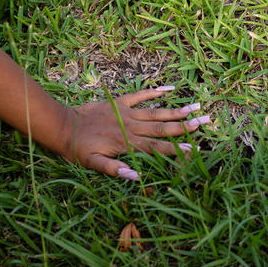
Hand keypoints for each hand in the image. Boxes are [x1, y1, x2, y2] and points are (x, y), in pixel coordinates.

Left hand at [62, 86, 208, 179]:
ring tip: (196, 107)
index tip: (193, 149)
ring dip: (176, 110)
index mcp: (127, 143)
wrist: (62, 125)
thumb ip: (114, 169)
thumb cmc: (77, 149)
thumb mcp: (93, 164)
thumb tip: (137, 177)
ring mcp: (126, 113)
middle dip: (185, 126)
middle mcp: (131, 127)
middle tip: (205, 122)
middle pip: (162, 127)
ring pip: (156, 111)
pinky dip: (155, 92)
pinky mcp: (119, 102)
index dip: (175, 149)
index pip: (156, 147)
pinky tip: (170, 89)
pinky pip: (140, 95)